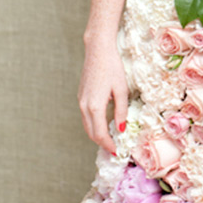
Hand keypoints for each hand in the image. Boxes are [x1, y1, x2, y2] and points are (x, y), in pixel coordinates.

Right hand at [78, 39, 128, 153]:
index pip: (99, 134)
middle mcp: (84, 106)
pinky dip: (93, 125)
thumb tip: (121, 128)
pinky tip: (103, 124)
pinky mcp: (81, 96)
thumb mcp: (121, 90)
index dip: (108, 145)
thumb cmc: (112, 68)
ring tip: (110, 139)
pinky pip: (85, 116)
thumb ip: (121, 110)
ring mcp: (80, 101)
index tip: (117, 151)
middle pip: (91, 132)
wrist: (97, 51)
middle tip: (114, 149)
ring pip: (86, 125)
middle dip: (102, 143)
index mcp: (95, 106)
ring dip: (97, 135)